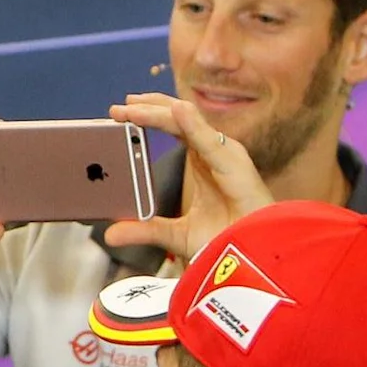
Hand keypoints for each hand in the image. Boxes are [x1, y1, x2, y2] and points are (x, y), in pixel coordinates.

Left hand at [103, 93, 269, 260]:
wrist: (256, 259)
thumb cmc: (229, 241)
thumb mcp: (176, 236)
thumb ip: (145, 230)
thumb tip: (110, 233)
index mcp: (202, 161)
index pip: (173, 126)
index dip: (147, 115)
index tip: (119, 113)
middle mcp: (214, 152)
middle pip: (178, 117)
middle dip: (146, 108)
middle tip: (116, 108)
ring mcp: (225, 155)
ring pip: (189, 121)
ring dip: (158, 112)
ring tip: (130, 106)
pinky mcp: (236, 165)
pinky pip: (210, 139)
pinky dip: (191, 124)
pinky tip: (175, 112)